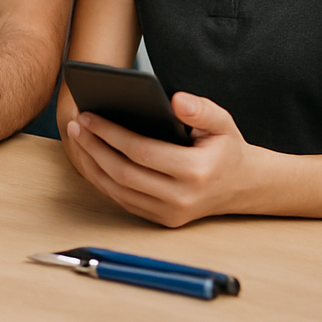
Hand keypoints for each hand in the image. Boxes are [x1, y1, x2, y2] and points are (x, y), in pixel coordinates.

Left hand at [63, 92, 256, 226]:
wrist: (245, 186)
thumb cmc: (227, 149)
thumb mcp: (223, 123)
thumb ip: (201, 110)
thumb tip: (175, 100)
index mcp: (195, 172)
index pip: (140, 151)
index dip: (109, 133)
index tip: (88, 116)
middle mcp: (181, 198)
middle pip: (122, 173)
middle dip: (93, 147)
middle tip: (76, 125)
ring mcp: (170, 214)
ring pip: (117, 191)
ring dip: (91, 164)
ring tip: (77, 139)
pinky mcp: (162, 220)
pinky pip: (123, 201)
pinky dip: (102, 180)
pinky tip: (90, 158)